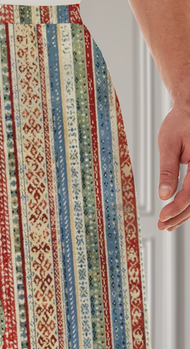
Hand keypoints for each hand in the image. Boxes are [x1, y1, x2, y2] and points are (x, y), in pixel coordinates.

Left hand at [157, 102, 189, 230]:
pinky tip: (177, 212)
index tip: (162, 217)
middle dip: (180, 215)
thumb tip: (164, 195)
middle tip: (162, 226)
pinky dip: (189, 203)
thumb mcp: (169, 144)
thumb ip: (168, 170)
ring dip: (185, 213)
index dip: (177, 208)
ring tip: (167, 224)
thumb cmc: (180, 122)